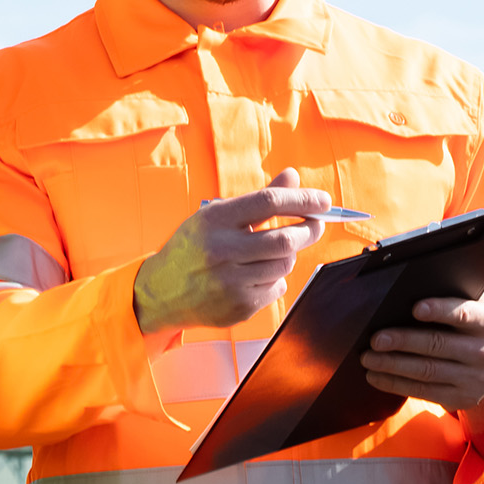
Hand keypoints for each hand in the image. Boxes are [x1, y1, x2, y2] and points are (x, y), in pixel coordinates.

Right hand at [133, 168, 329, 335]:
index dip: (303, 200)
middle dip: (309, 230)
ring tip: (271, 252)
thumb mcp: (216, 215)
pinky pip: (276, 288)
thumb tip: (292, 176)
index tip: (323, 201)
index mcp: (215, 219)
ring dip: (288, 256)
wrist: (160, 291)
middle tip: (315, 225)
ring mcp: (230, 281)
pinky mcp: (239, 306)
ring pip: (285, 265)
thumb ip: (258, 198)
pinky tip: (255, 275)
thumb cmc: (193, 247)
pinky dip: (275, 279)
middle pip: (285, 239)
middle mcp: (221, 250)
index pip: (269, 202)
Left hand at [361, 293, 483, 422]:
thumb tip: (413, 287)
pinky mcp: (462, 399)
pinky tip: (376, 376)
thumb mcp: (481, 307)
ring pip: (427, 371)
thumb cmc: (479, 327)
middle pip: (438, 345)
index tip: (415, 308)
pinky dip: (395, 384)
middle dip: (403, 341)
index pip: (464, 314)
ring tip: (368, 358)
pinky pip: (423, 391)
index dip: (440, 310)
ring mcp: (475, 379)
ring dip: (392, 365)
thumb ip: (458, 296)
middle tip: (376, 339)